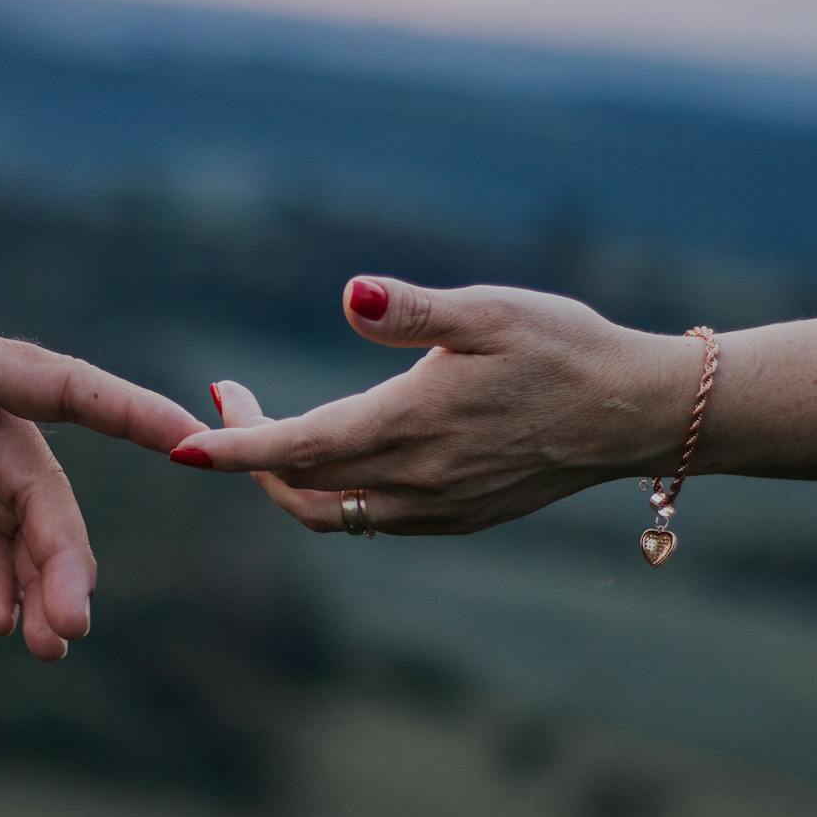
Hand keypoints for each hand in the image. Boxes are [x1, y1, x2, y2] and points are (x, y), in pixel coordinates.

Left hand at [170, 277, 696, 534]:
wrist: (636, 413)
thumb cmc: (564, 348)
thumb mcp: (489, 310)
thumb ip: (412, 310)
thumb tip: (351, 295)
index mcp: (408, 425)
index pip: (293, 447)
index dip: (231, 448)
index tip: (180, 443)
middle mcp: (413, 481)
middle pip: (296, 487)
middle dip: (250, 450)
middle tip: (232, 397)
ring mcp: (435, 509)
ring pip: (329, 514)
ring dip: (286, 478)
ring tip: (271, 427)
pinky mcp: (457, 518)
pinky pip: (369, 521)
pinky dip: (332, 493)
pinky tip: (338, 450)